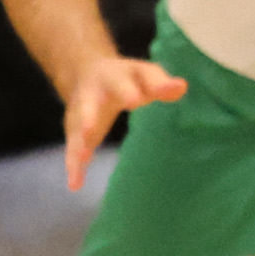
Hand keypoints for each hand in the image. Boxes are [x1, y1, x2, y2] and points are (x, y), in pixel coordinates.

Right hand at [55, 53, 183, 187]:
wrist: (84, 71)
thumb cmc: (125, 78)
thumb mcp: (144, 75)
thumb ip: (160, 84)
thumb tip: (181, 87)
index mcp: (115, 76)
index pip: (126, 81)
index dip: (131, 90)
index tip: (138, 100)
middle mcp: (93, 93)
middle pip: (90, 103)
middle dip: (91, 114)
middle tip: (93, 128)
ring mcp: (80, 112)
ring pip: (77, 128)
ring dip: (79, 142)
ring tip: (82, 158)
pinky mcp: (74, 130)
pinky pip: (73, 148)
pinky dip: (74, 166)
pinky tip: (76, 184)